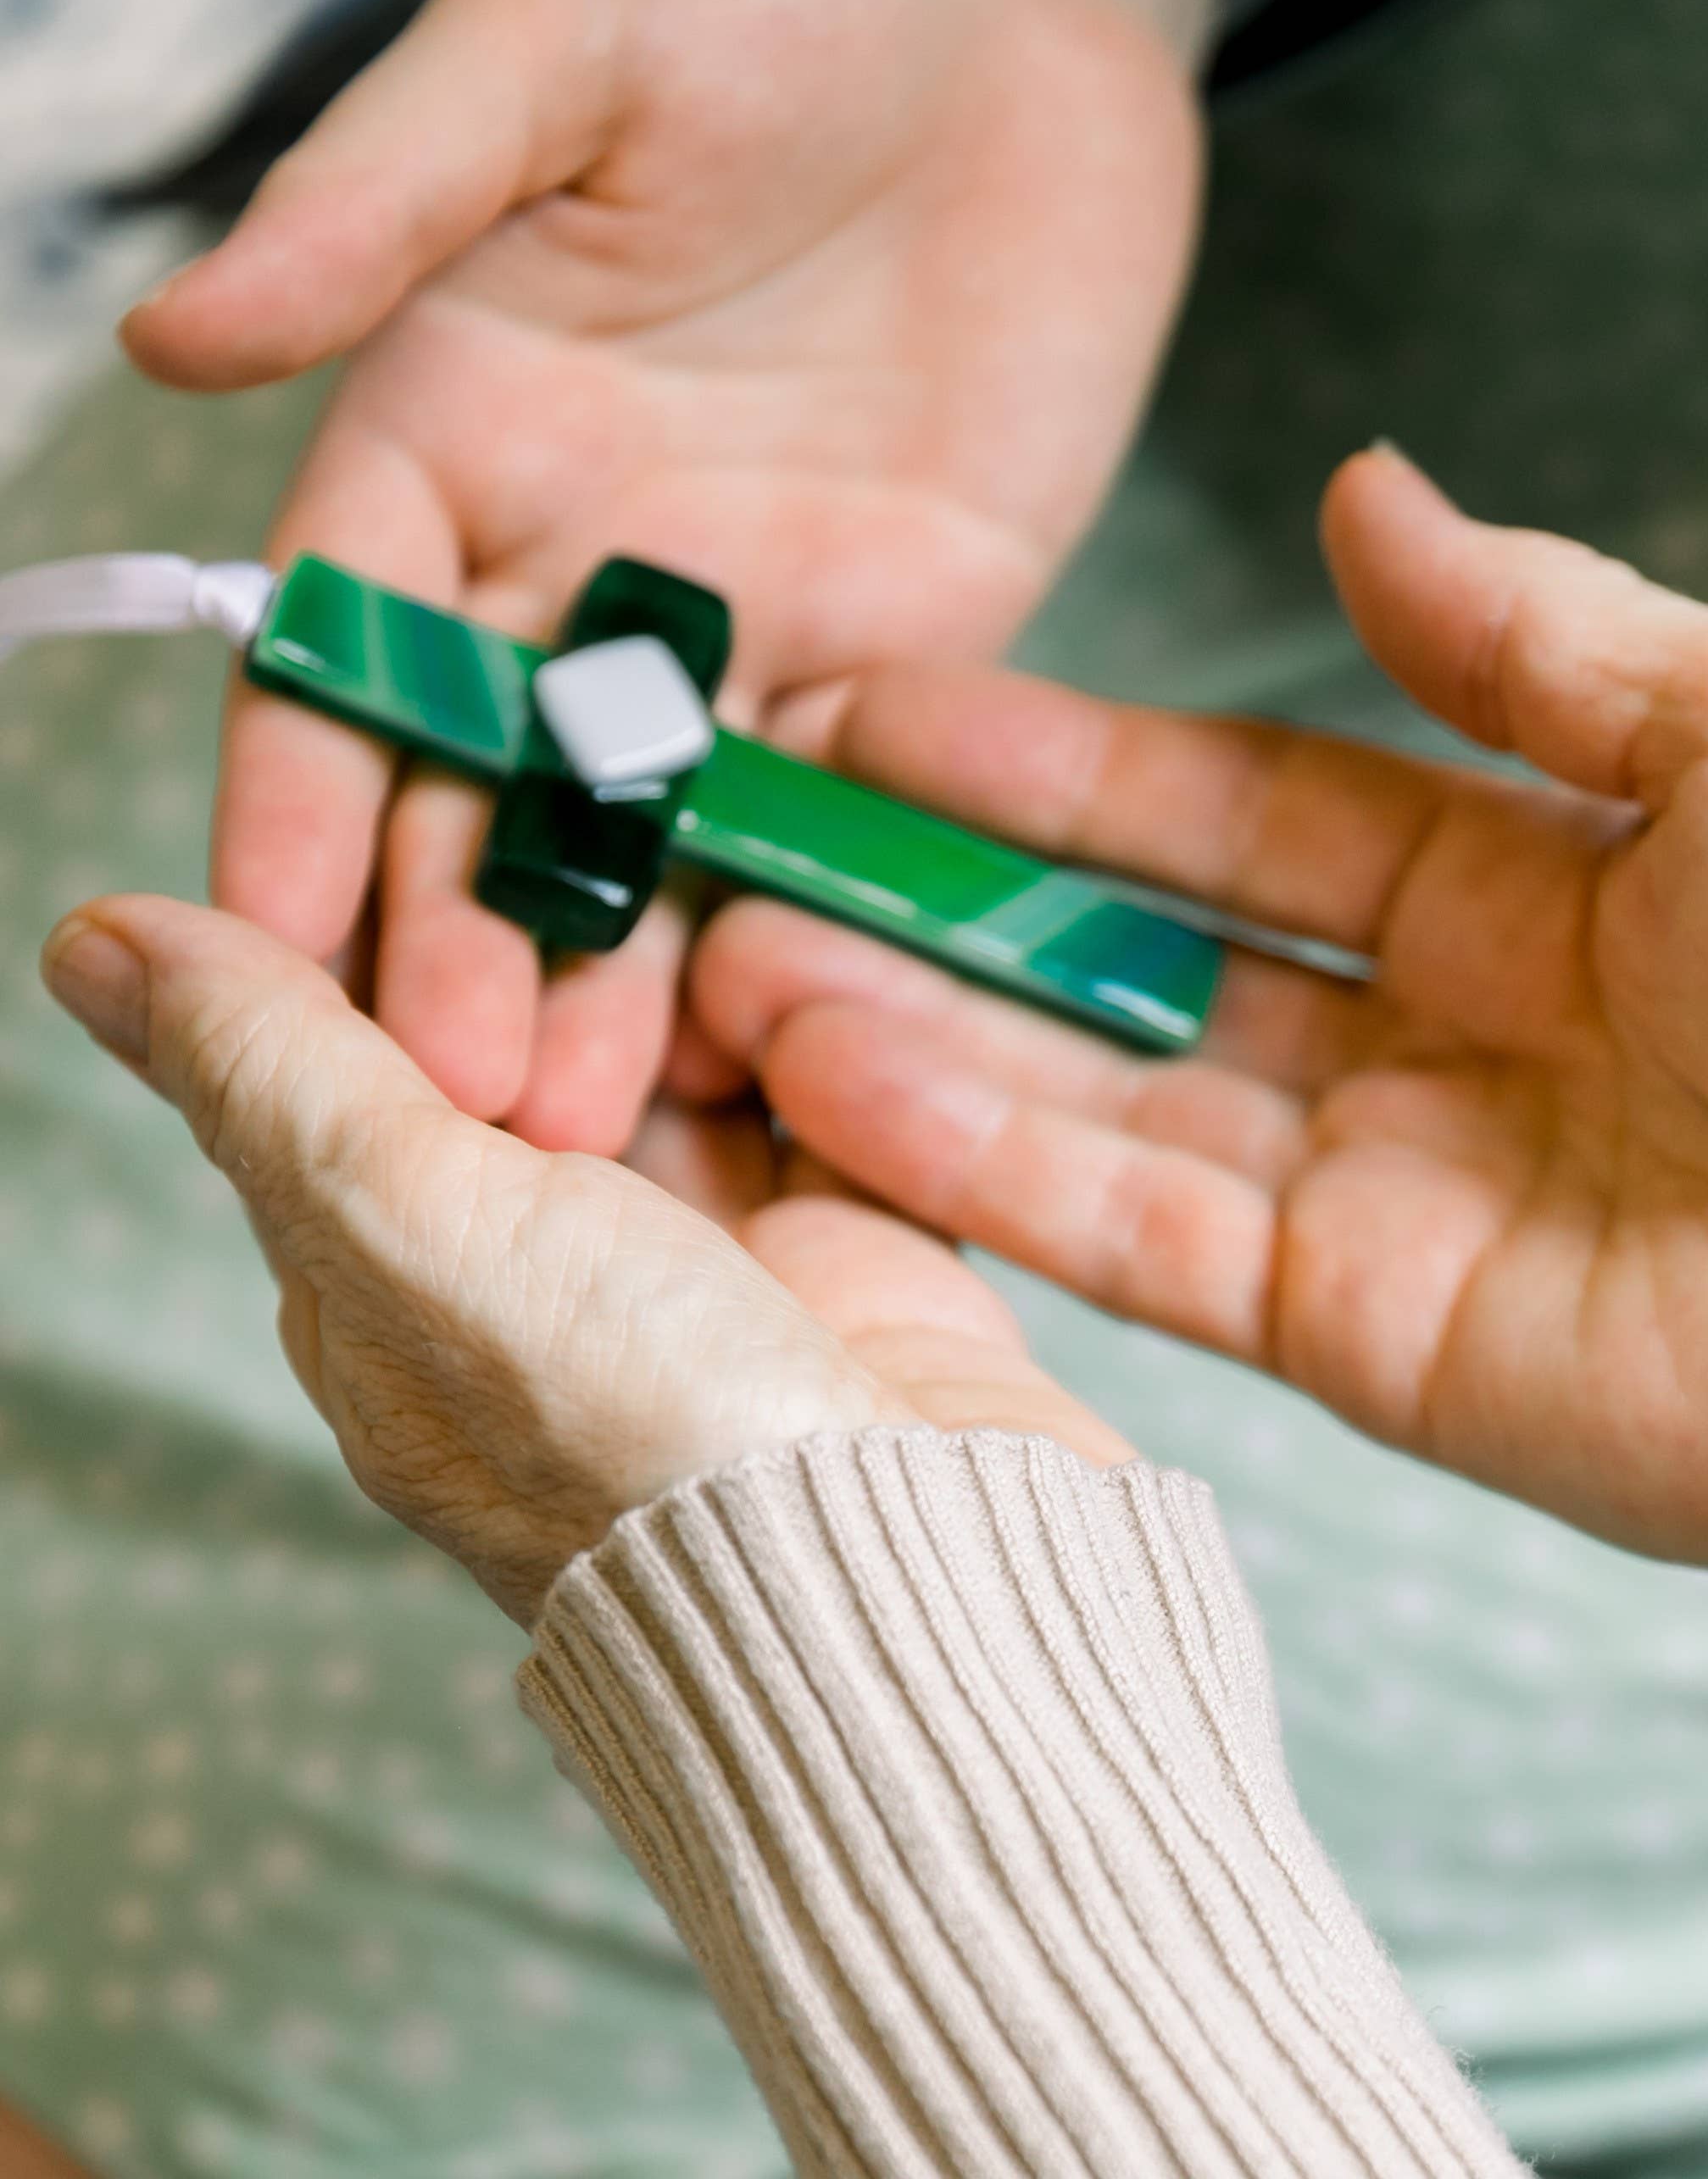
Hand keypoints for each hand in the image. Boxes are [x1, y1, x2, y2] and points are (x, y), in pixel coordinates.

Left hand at [39, 892, 1127, 1623]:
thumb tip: (90, 938)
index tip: (456, 838)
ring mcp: (706, 1253)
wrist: (915, 1570)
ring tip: (746, 962)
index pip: (352, 1044)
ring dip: (713, 975)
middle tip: (620, 940)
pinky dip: (832, 1025)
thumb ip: (272, 1064)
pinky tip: (837, 984)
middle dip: (576, 948)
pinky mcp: (849, 1244)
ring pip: (688, 1031)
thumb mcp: (412, 1221)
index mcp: (391, 1282)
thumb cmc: (639, 1434)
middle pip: (531, 1018)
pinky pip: (827, 1081)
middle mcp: (538, 1261)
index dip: (398, 925)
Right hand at [124, 0, 1228, 1160]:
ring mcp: (747, 610)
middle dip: (463, 938)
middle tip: (468, 1108)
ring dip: (626, 975)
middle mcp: (578, 551)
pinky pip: (852, 798)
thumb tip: (171, 338)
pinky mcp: (912, 631)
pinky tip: (798, 1041)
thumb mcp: (554, 44)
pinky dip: (815, 915)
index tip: (256, 946)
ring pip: (662, 831)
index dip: (297, 792)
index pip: (343, 646)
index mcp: (451, 422)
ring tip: (608, 1134)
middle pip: (491, 780)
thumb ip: (384, 195)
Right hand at [688, 447, 1707, 1582]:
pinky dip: (991, 1162)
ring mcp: (1397, 1197)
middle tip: (758, 836)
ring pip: (1107, 1099)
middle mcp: (1444, 1042)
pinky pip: (1146, 1235)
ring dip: (923, 1030)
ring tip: (735, 957)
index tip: (893, 706)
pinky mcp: (1374, 1338)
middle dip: (956, 897)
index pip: (1249, 806)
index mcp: (1536, 883)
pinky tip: (841, 1076)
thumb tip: (1361, 490)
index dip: (1071, 758)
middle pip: (1146, 957)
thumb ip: (1525, 630)